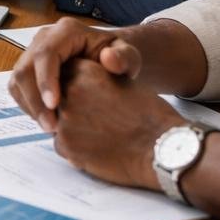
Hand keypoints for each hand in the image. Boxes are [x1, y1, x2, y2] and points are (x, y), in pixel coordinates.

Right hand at [8, 18, 140, 131]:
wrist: (108, 59)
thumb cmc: (118, 59)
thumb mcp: (129, 56)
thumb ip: (125, 57)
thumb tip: (108, 59)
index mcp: (66, 32)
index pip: (45, 54)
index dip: (46, 80)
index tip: (54, 105)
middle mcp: (43, 39)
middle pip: (24, 69)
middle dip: (34, 100)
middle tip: (52, 127)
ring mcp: (32, 53)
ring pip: (17, 80)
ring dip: (30, 106)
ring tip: (51, 127)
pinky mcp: (28, 69)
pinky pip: (18, 88)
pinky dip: (28, 106)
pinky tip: (47, 119)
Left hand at [49, 58, 184, 189]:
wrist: (161, 148)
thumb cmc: (149, 115)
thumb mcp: (121, 83)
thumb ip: (95, 80)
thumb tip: (77, 85)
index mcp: (84, 71)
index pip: (64, 74)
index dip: (77, 88)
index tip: (90, 97)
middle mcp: (69, 92)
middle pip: (58, 99)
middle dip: (72, 108)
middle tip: (96, 118)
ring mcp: (64, 120)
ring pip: (58, 122)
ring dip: (73, 128)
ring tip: (101, 134)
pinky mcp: (65, 145)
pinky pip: (62, 144)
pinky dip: (75, 147)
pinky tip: (98, 148)